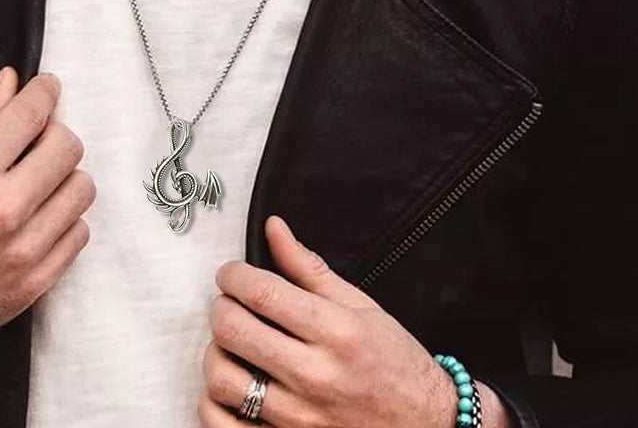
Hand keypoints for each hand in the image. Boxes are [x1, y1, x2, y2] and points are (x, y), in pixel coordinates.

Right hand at [0, 69, 94, 360]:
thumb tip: (13, 81)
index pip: (32, 114)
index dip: (44, 91)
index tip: (47, 88)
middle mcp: (3, 210)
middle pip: (68, 148)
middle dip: (54, 137)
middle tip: (38, 143)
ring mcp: (22, 250)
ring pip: (81, 189)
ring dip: (63, 180)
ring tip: (38, 185)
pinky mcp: (34, 282)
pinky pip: (79, 234)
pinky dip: (63, 222)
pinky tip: (39, 219)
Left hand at [202, 217, 511, 427]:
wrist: (425, 425)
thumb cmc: (394, 362)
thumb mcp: (359, 304)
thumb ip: (308, 267)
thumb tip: (274, 229)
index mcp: (335, 332)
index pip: (261, 293)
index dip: (234, 275)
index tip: (232, 273)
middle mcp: (315, 375)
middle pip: (234, 330)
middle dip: (221, 306)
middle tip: (230, 302)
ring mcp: (298, 418)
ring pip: (222, 378)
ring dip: (216, 352)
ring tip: (232, 342)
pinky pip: (223, 425)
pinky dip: (213, 402)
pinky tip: (231, 384)